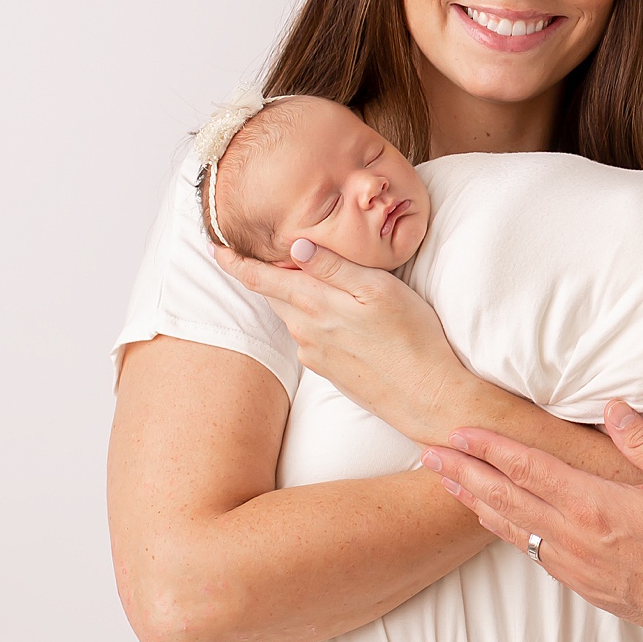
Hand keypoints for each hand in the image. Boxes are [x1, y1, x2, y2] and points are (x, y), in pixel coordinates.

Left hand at [215, 242, 474, 443]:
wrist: (427, 395)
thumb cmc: (412, 335)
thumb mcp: (378, 290)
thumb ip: (334, 268)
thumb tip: (295, 247)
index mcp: (315, 306)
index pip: (262, 280)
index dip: (236, 262)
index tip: (215, 247)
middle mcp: (305, 332)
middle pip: (273, 296)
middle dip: (261, 276)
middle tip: (250, 253)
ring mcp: (314, 354)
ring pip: (291, 316)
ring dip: (289, 296)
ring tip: (298, 276)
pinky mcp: (327, 370)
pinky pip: (307, 335)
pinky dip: (308, 318)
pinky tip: (330, 312)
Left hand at [422, 399, 642, 625]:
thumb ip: (641, 439)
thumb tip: (611, 407)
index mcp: (595, 504)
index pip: (529, 468)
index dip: (491, 447)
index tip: (461, 431)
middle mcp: (574, 535)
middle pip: (505, 498)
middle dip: (463, 472)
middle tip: (429, 453)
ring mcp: (573, 562)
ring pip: (509, 528)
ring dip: (473, 502)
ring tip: (446, 482)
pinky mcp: (579, 582)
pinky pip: (528, 550)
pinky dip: (501, 529)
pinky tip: (491, 519)